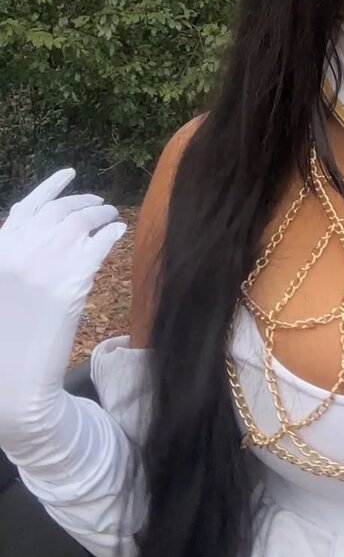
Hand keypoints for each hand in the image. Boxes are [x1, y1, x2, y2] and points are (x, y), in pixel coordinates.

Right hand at [0, 169, 125, 441]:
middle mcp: (18, 251)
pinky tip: (118, 232)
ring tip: (111, 217)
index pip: (28, 206)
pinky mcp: (70, 284)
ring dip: (101, 214)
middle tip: (100, 204)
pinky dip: (110, 233)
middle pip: (60, 211)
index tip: (70, 174)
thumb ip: (17, 254)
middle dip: (83, 202)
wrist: (11, 381)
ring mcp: (44, 266)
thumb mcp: (3, 286)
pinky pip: (98, 245)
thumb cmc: (5, 338)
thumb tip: (42, 230)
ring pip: (81, 223)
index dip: (51, 187)